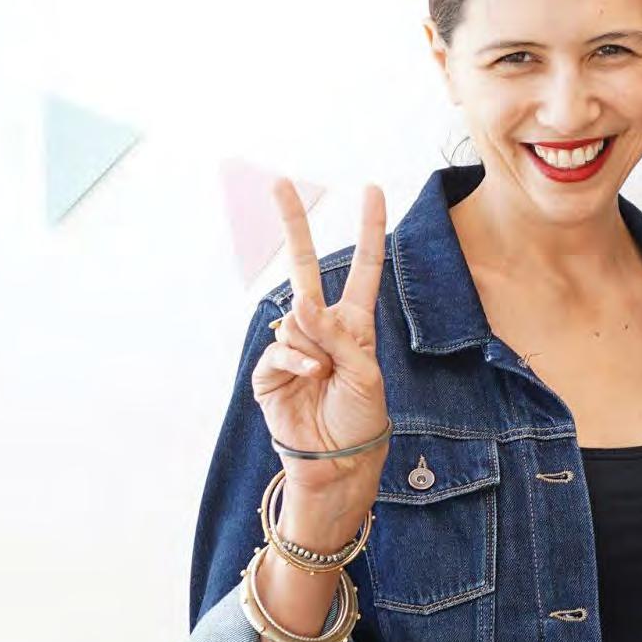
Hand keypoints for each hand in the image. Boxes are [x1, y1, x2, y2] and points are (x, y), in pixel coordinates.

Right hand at [250, 181, 389, 520]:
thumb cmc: (360, 416)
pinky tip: (312, 378)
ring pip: (299, 321)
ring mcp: (293, 343)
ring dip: (318, 351)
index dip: (369, 230)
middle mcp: (321, 325)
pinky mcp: (270, 368)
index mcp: (354, 322)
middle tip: (280, 181)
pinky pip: (283, 349)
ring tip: (328, 379)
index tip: (371, 190)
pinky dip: (300, 363)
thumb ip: (338, 336)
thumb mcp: (366, 373)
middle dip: (293, 223)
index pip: (364, 267)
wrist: (337, 459)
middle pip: (304, 266)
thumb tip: (301, 304)